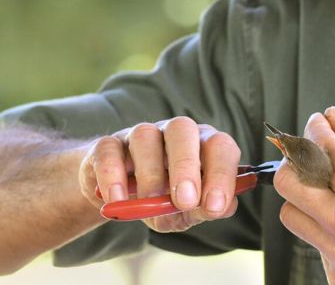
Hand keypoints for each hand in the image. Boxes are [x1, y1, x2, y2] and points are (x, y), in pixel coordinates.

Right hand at [79, 116, 239, 231]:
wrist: (121, 199)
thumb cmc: (165, 200)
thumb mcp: (187, 211)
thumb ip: (204, 209)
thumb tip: (222, 207)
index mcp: (202, 144)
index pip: (220, 146)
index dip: (221, 173)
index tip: (215, 205)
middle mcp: (174, 132)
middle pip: (182, 129)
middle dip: (185, 166)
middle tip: (185, 201)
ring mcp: (140, 134)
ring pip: (145, 136)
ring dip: (150, 174)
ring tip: (149, 203)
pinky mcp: (107, 145)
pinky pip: (108, 150)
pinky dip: (112, 176)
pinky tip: (117, 200)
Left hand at [274, 107, 334, 283]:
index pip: (317, 145)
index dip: (315, 127)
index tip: (318, 125)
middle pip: (287, 182)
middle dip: (297, 161)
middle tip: (312, 157)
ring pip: (291, 214)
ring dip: (305, 197)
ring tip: (330, 193)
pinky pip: (311, 243)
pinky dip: (322, 228)